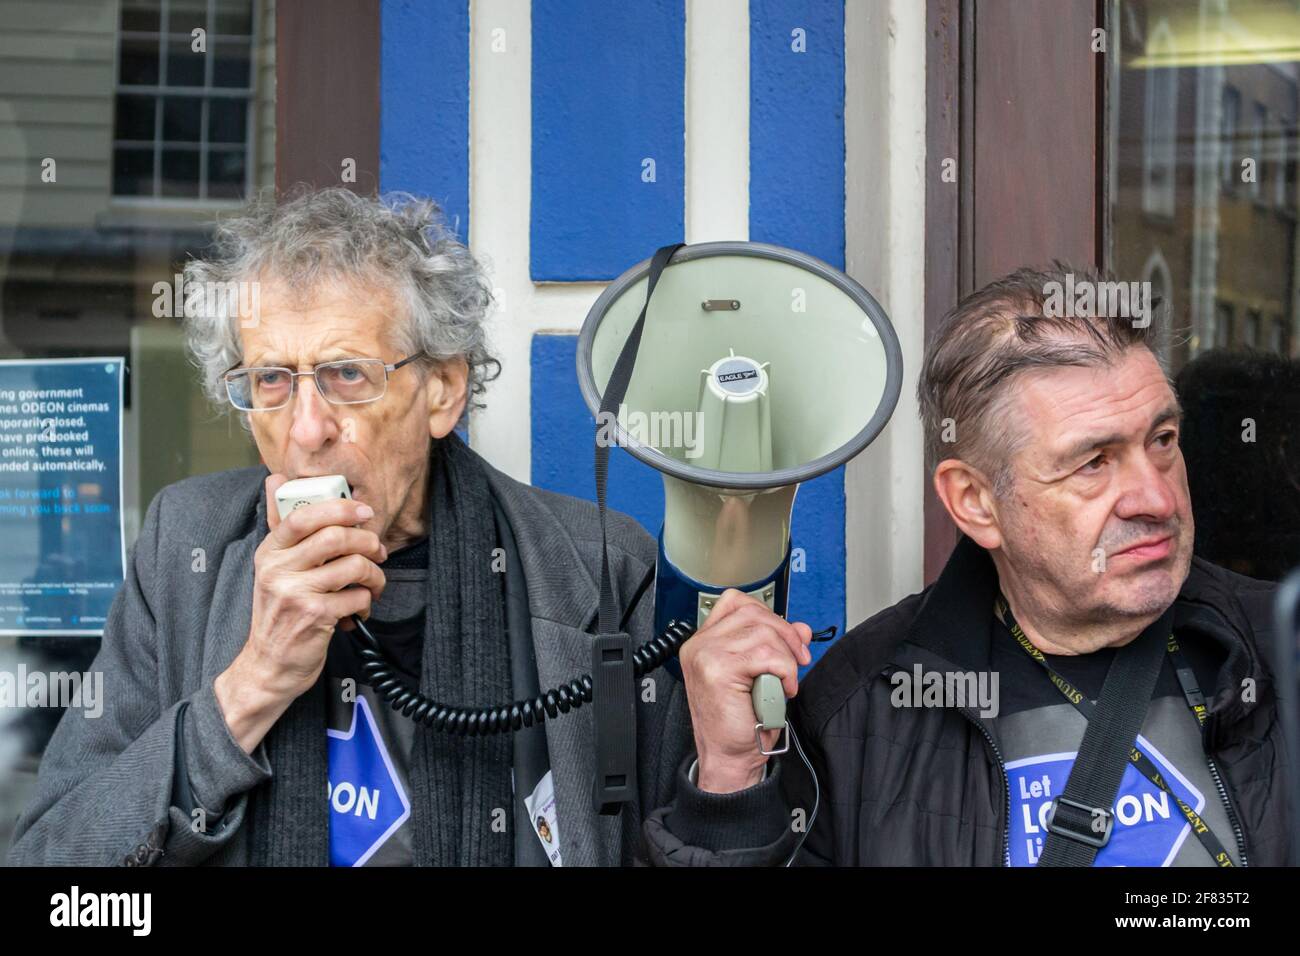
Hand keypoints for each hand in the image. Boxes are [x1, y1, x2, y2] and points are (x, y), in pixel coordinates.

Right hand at [214, 474, 387, 751]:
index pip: (302, 516)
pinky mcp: (315, 617)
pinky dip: (367, 602)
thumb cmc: (279, 613)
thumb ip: (281, 527)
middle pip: (335, 537)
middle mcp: (278, 571)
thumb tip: (275, 478)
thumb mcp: (272, 569)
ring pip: (353, 566)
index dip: (339, 508)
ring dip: (374, 574)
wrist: (268, 666)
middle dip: (367, 540)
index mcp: (269, 553)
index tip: (364, 511)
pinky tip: (359, 610)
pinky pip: (358, 596)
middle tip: (377, 550)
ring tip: (373, 583)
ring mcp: (295, 594)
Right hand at [678, 589, 811, 793]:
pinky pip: (766, 654)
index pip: (736, 603)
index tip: (786, 638)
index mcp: (703, 642)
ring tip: (784, 682)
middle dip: (785, 634)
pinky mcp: (718, 669)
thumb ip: (777, 646)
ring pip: (763, 632)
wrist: (730, 758)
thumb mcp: (762, 675)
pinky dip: (784, 670)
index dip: (767, 614)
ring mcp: (705, 654)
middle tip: (798, 660)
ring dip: (786, 658)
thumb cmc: (740, 723)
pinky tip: (782, 688)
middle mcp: (699, 645)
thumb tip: (800, 629)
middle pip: (753, 613)